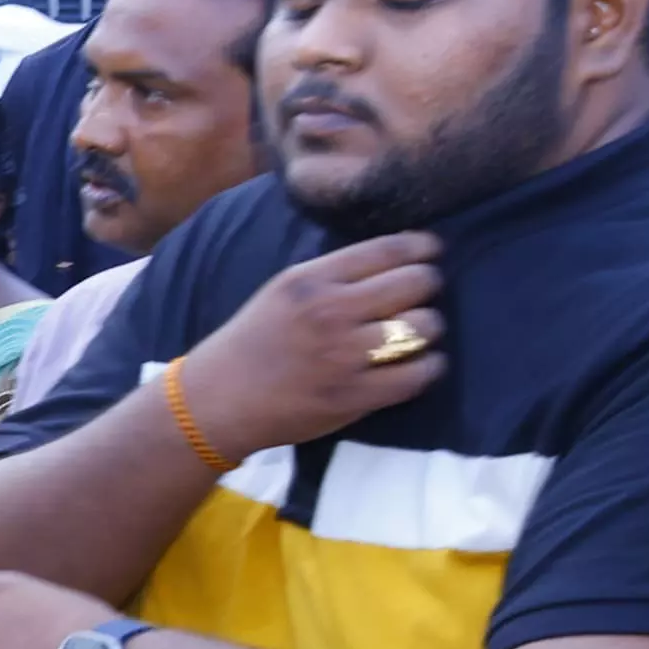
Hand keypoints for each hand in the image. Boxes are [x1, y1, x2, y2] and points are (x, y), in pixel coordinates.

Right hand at [174, 232, 447, 457]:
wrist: (217, 400)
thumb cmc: (253, 342)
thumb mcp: (283, 292)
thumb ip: (334, 276)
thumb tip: (399, 261)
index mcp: (310, 280)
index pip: (388, 250)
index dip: (422, 248)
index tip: (431, 253)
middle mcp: (329, 312)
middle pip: (416, 283)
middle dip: (426, 288)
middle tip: (417, 300)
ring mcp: (343, 355)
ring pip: (424, 327)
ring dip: (428, 330)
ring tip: (414, 336)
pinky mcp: (353, 395)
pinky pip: (419, 374)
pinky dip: (427, 368)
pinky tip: (416, 366)